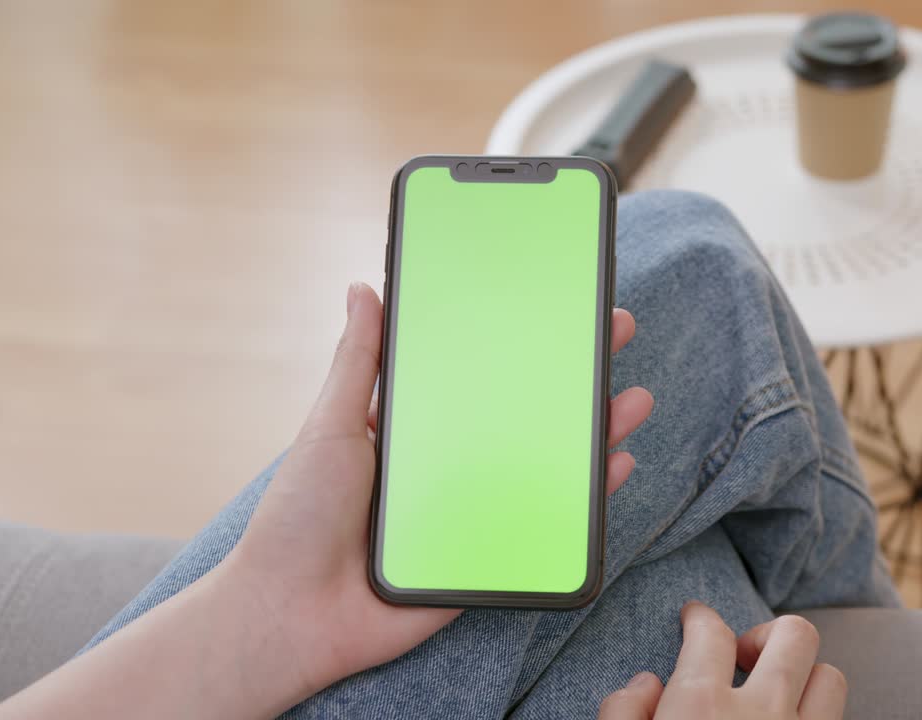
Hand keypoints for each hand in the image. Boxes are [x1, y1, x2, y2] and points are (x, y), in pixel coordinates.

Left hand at [224, 283, 654, 695]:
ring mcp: (472, 511)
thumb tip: (363, 288)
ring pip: (546, 467)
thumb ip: (356, 362)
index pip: (481, 374)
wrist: (290, 612)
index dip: (523, 341)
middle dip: (574, 377)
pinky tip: (615, 467)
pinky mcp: (485, 558)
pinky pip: (545, 527)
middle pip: (526, 415)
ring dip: (594, 434)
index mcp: (417, 428)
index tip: (560, 306)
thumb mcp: (329, 425)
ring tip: (631, 400)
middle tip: (617, 335)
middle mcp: (451, 465)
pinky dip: (584, 501)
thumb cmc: (297, 516)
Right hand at [598, 603, 845, 719]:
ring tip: (773, 695)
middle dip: (766, 634)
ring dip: (802, 678)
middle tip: (742, 657)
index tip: (694, 619)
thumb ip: (623, 712)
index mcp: (702, 707)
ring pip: (828, 677)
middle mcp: (762, 716)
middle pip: (792, 634)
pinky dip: (814, 715)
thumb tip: (646, 683)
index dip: (699, 618)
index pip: (710, 631)